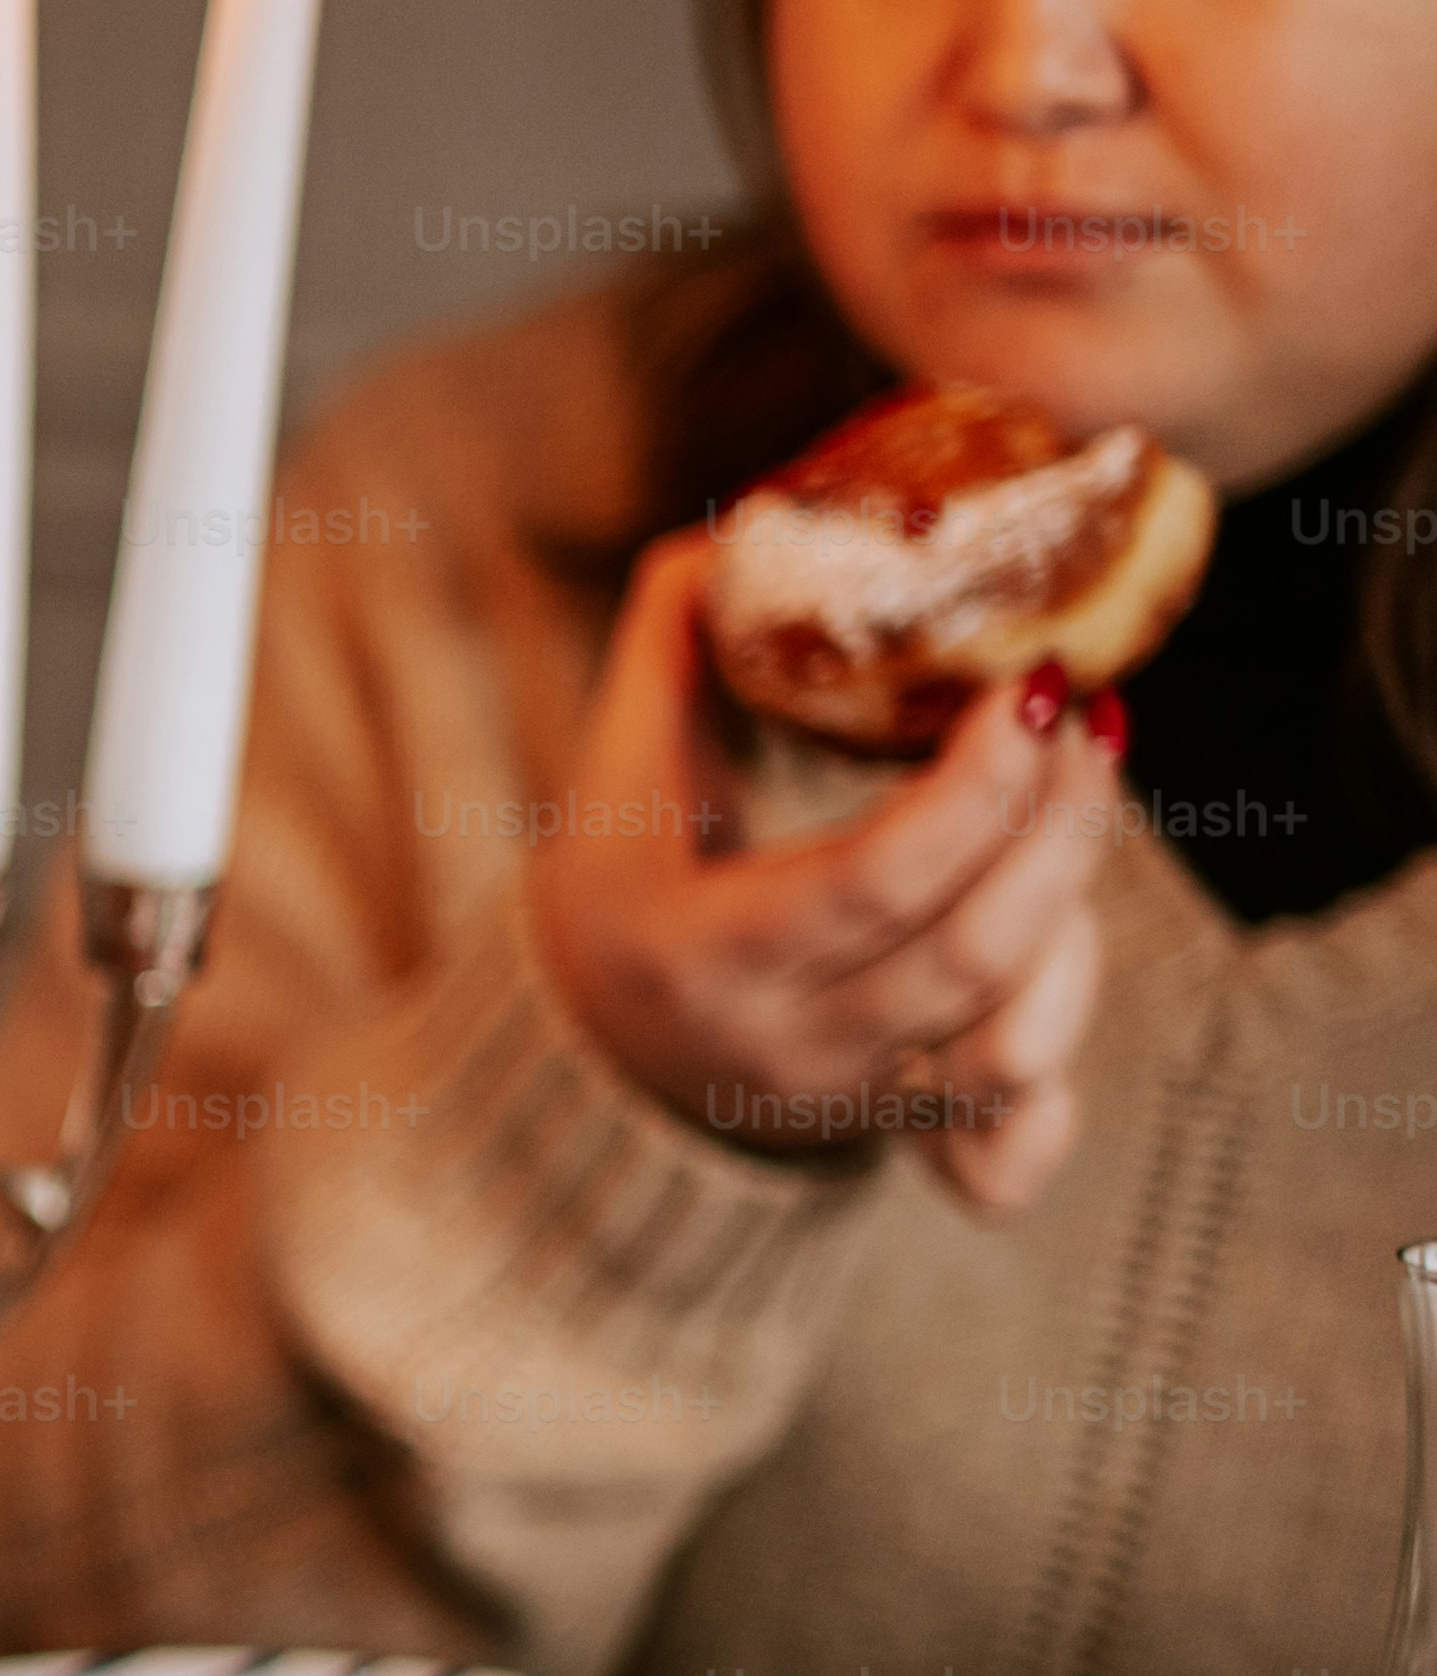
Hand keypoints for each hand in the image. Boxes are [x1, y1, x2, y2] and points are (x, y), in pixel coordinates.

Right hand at [525, 532, 1129, 1211]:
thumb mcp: (615, 777)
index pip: (873, 879)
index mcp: (703, 953)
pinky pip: (1007, 1146)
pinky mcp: (894, 1137)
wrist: (585, 1061)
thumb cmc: (622, 893)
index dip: (980, 785)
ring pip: (1013, 1043)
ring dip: (1076, 922)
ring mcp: (845, 1102)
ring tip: (1073, 819)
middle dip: (1060, 827)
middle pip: (971, 954)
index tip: (1036, 682)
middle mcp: (779, 1043)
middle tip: (1090, 722)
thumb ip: (673, 648)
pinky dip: (1057, 1078)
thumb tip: (753, 529)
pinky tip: (1059, 963)